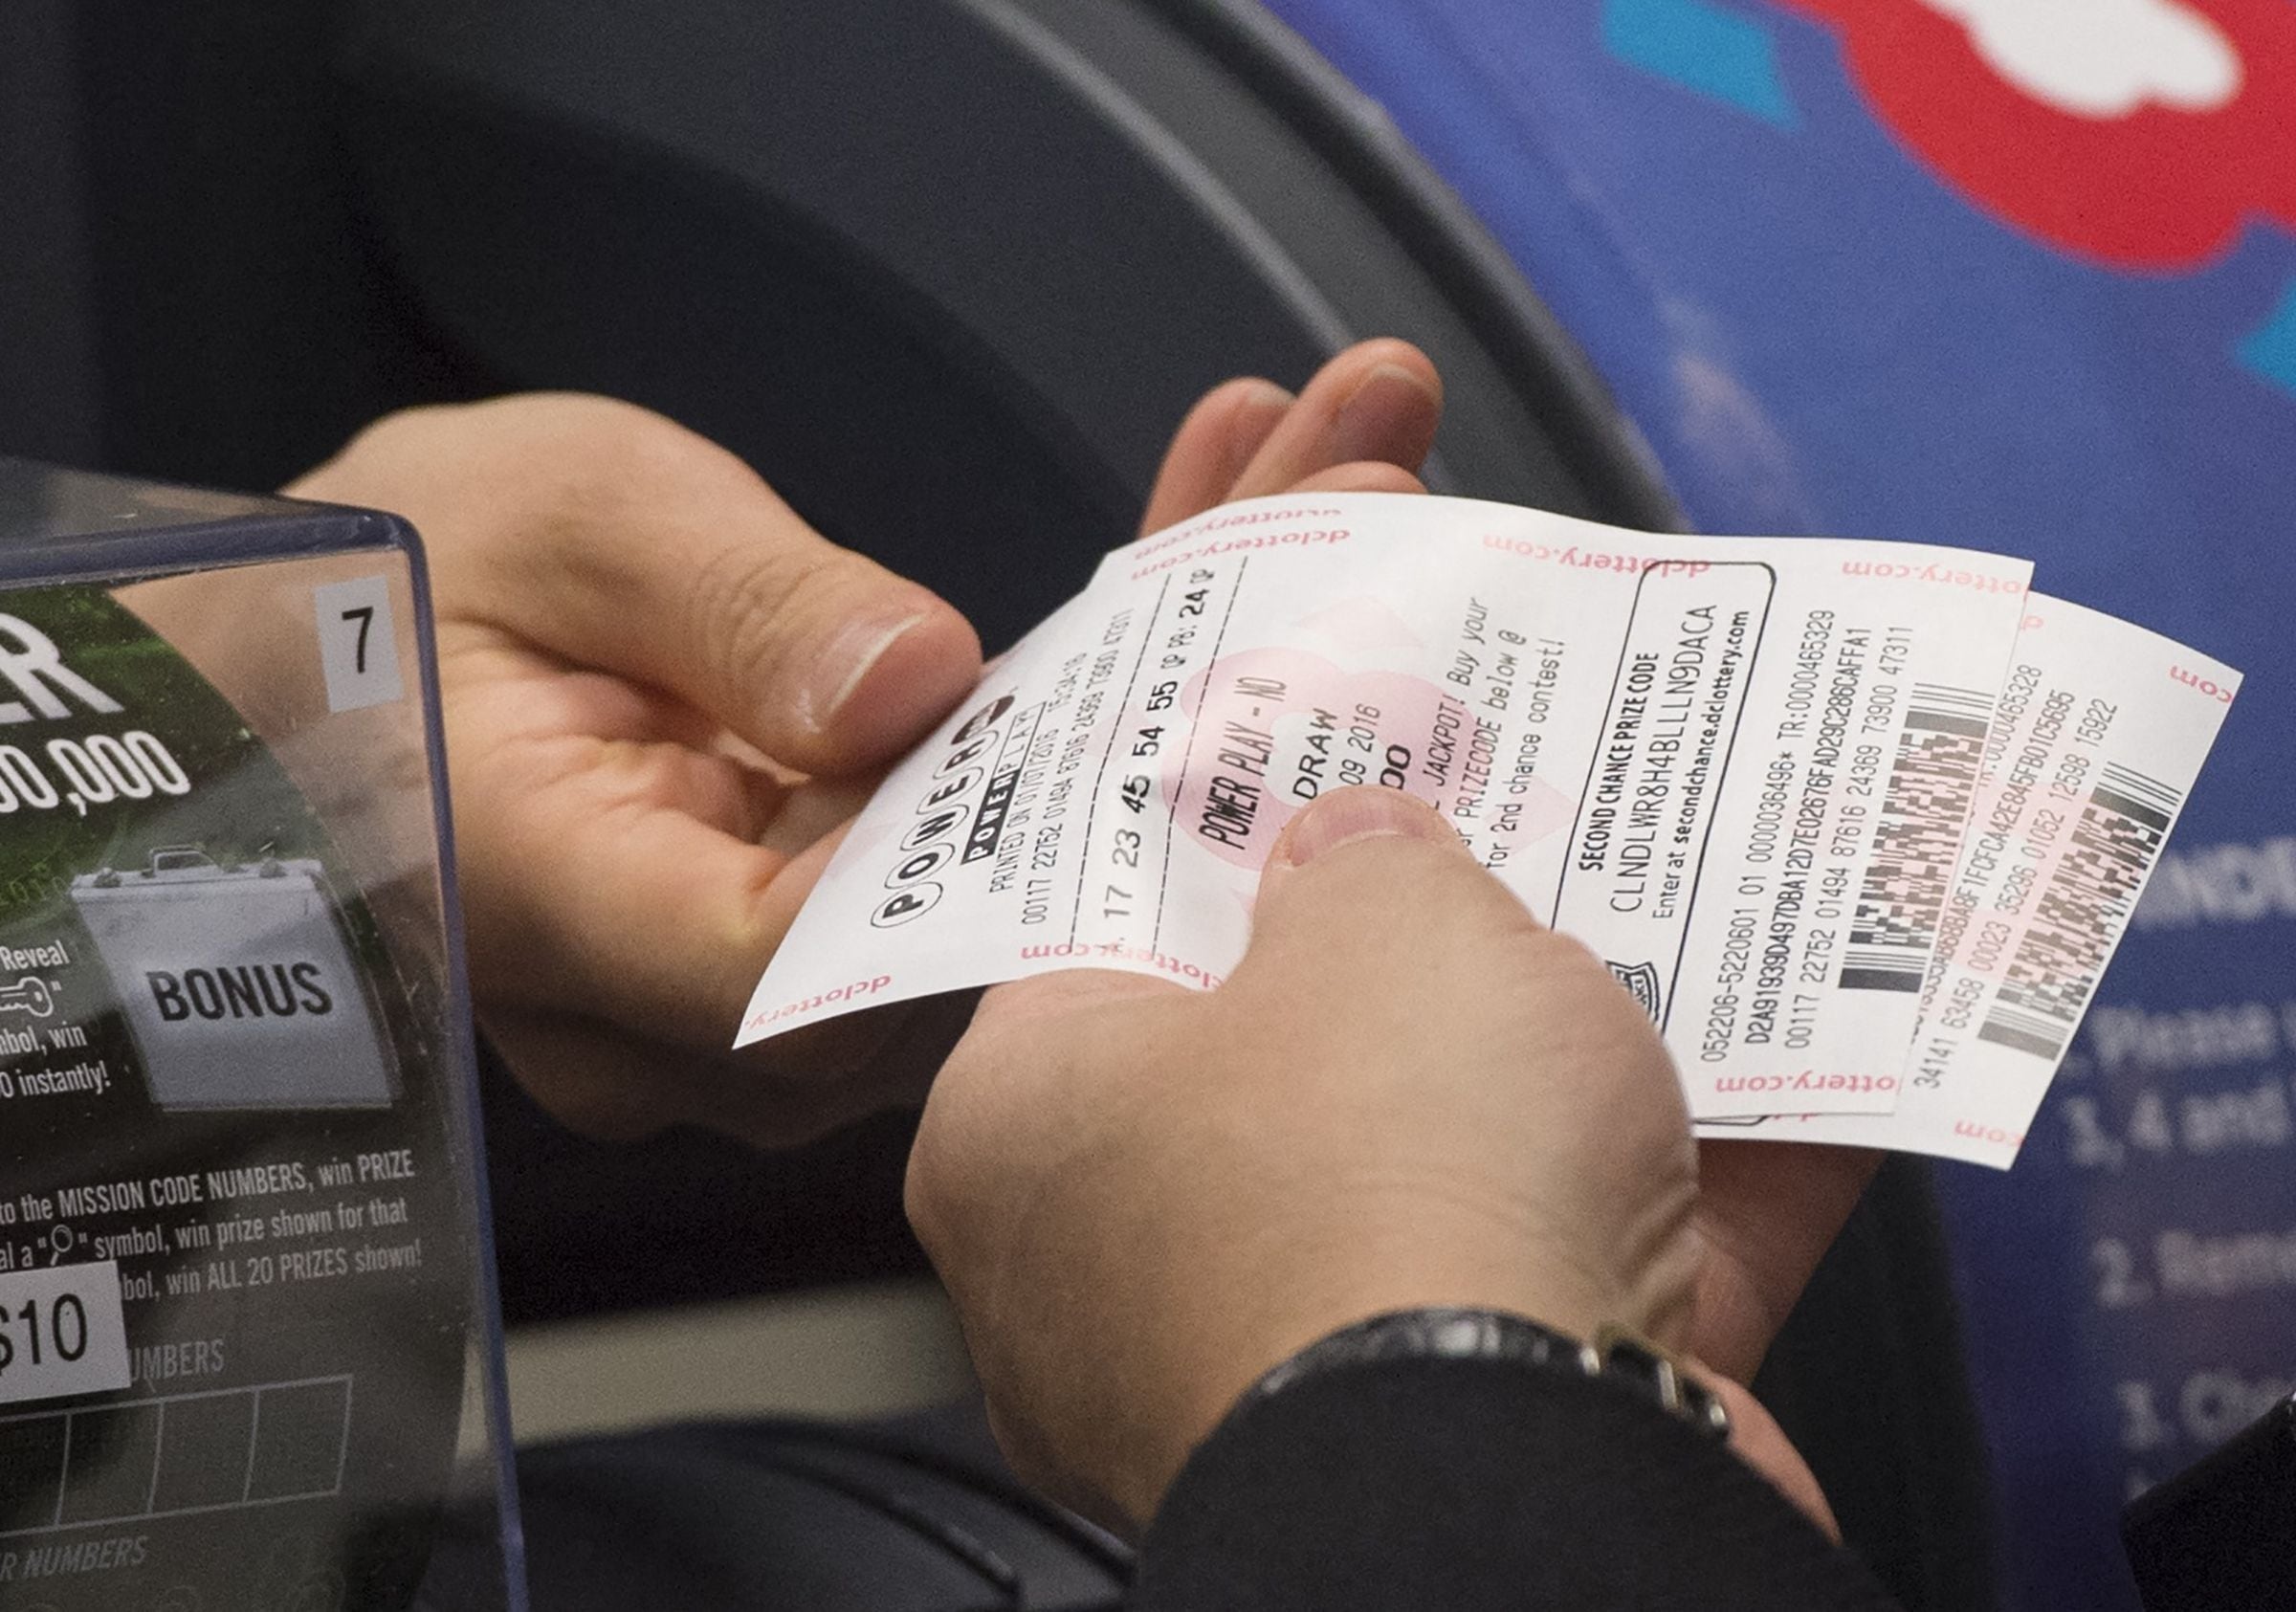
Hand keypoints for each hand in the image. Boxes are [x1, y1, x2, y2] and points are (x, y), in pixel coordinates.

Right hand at [283, 341, 1442, 1144]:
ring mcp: (736, 1019)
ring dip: (1149, 727)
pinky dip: (1078, 753)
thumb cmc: (407, 576)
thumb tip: (911, 691)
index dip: (1005, 864)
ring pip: (980, 927)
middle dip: (1154, 743)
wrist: (333, 658)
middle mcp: (658, 1019)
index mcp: (556, 906)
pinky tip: (1195, 591)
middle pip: (945, 948)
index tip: (1187, 710)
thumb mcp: (569, 522)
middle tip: (1328, 516)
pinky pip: (958, 893)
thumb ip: (733, 614)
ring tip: (1295, 502)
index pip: (813, 968)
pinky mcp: (797, 973)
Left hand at [908, 786, 1849, 1533]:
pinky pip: (1590, 1277)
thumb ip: (1368, 860)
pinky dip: (1696, 1188)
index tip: (1298, 765)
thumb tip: (1365, 847)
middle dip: (1414, 949)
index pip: (1100, 939)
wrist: (1530, 1489)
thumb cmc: (1379, 1203)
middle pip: (1291, 1057)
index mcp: (1035, 1129)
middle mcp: (1138, 1270)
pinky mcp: (1474, 1435)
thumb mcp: (1380, 926)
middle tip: (1497, 822)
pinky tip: (1801, 1072)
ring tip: (1677, 917)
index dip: (1215, 838)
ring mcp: (1305, 1366)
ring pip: (1459, 1168)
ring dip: (1573, 1063)